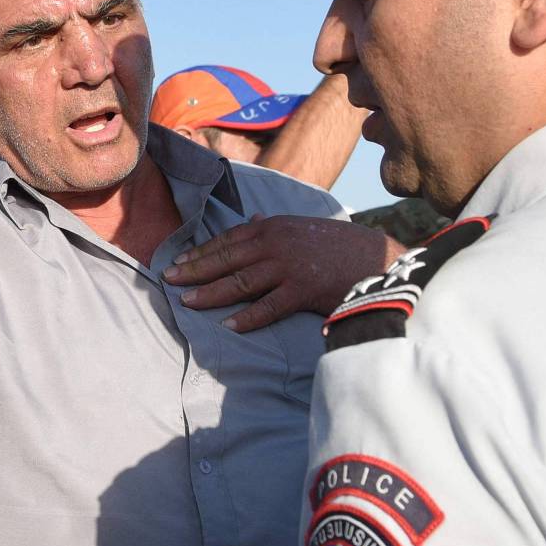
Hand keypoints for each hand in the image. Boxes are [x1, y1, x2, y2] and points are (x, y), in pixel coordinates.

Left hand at [165, 217, 400, 332]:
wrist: (377, 258)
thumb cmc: (338, 246)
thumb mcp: (303, 228)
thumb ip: (274, 227)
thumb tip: (251, 219)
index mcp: (273, 226)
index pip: (227, 241)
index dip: (200, 254)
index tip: (177, 264)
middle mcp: (276, 242)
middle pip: (225, 260)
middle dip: (194, 271)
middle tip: (168, 282)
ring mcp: (288, 266)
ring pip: (240, 282)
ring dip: (210, 293)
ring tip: (187, 303)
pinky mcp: (303, 289)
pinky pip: (268, 307)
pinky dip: (247, 317)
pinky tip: (229, 326)